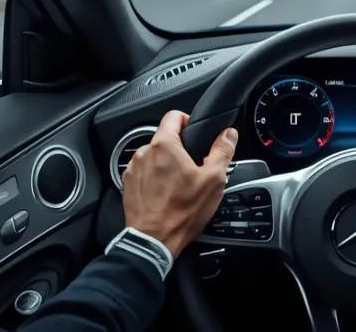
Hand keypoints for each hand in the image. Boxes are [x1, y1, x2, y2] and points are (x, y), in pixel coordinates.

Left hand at [121, 110, 237, 257]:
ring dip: (165, 165)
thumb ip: (222, 151)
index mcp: (164, 145)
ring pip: (153, 156)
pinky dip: (153, 179)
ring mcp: (132, 169)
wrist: (154, 240)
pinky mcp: (127, 184)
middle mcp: (144, 153)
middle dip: (179, 149)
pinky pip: (143, 172)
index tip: (195, 133)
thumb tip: (228, 134)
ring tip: (178, 185)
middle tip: (192, 168)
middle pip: (164, 139)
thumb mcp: (213, 180)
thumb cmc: (181, 212)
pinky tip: (165, 194)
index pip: (173, 116)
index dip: (187, 121)